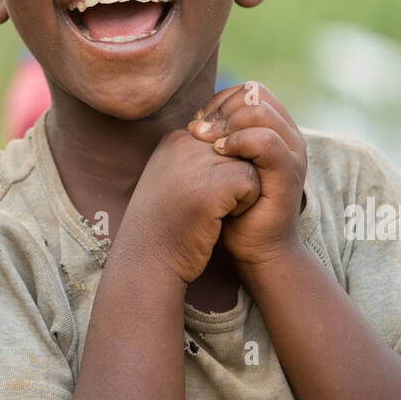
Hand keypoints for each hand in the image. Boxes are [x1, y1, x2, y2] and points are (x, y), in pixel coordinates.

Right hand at [117, 127, 261, 285]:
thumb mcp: (172, 179)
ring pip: (248, 164)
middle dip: (231, 180)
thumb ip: (195, 158)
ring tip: (211, 211)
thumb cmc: (164, 224)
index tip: (194, 196)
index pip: (222, 141)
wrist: (148, 259)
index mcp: (175, 140)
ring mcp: (198, 163)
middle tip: (204, 206)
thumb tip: (230, 145)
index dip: (219, 173)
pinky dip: (244, 205)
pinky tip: (218, 219)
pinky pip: (253, 183)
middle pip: (237, 151)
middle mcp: (185, 143)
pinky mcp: (214, 185)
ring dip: (239, 192)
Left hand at [186, 82, 306, 269]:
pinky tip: (218, 153)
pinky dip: (238, 141)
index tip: (197, 124)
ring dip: (227, 122)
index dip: (219, 101)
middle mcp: (289, 136)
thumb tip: (193, 118)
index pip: (248, 91)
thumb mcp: (221, 166)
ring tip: (205, 142)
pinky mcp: (289, 173)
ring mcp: (293, 152)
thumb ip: (217, 140)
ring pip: (261, 112)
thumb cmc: (231, 209)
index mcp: (275, 129)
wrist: (254, 250)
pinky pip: (266, 141)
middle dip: (221, 108)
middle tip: (196, 131)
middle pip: (255, 94)